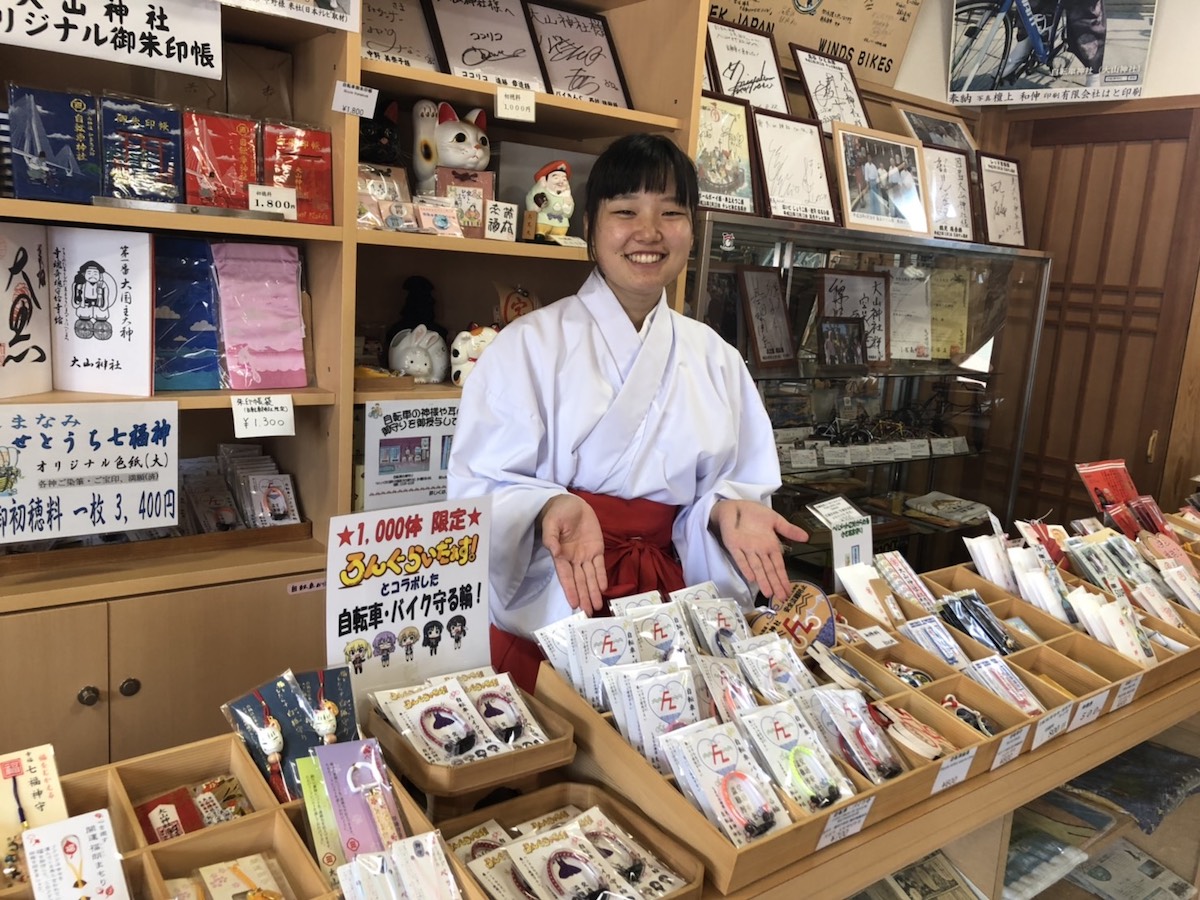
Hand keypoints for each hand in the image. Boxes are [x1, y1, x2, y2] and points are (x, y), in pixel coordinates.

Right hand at [539, 494, 606, 615]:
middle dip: (583, 596)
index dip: (570, 590)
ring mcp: (586, 555)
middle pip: (579, 581)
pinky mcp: (596, 548)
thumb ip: (551, 537)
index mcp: (560, 555)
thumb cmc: (557, 513)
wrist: (571, 503)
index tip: (573, 604)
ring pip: (590, 577)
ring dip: (593, 591)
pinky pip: (600, 565)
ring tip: (596, 606)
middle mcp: (573, 559)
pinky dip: (601, 576)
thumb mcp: (550, 523)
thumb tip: (554, 550)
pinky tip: (603, 588)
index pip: (566, 576)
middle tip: (588, 612)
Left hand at [710, 500, 808, 601]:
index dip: (783, 578)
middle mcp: (759, 551)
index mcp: (770, 545)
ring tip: (768, 593)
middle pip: (769, 570)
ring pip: (756, 567)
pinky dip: (746, 567)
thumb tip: (806, 537)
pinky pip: (740, 558)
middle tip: (781, 598)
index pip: (778, 565)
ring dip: (762, 580)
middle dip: (775, 584)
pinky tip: (751, 577)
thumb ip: (789, 530)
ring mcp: (747, 549)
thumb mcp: (775, 519)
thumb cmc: (753, 514)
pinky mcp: (734, 545)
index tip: (788, 590)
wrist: (734, 506)